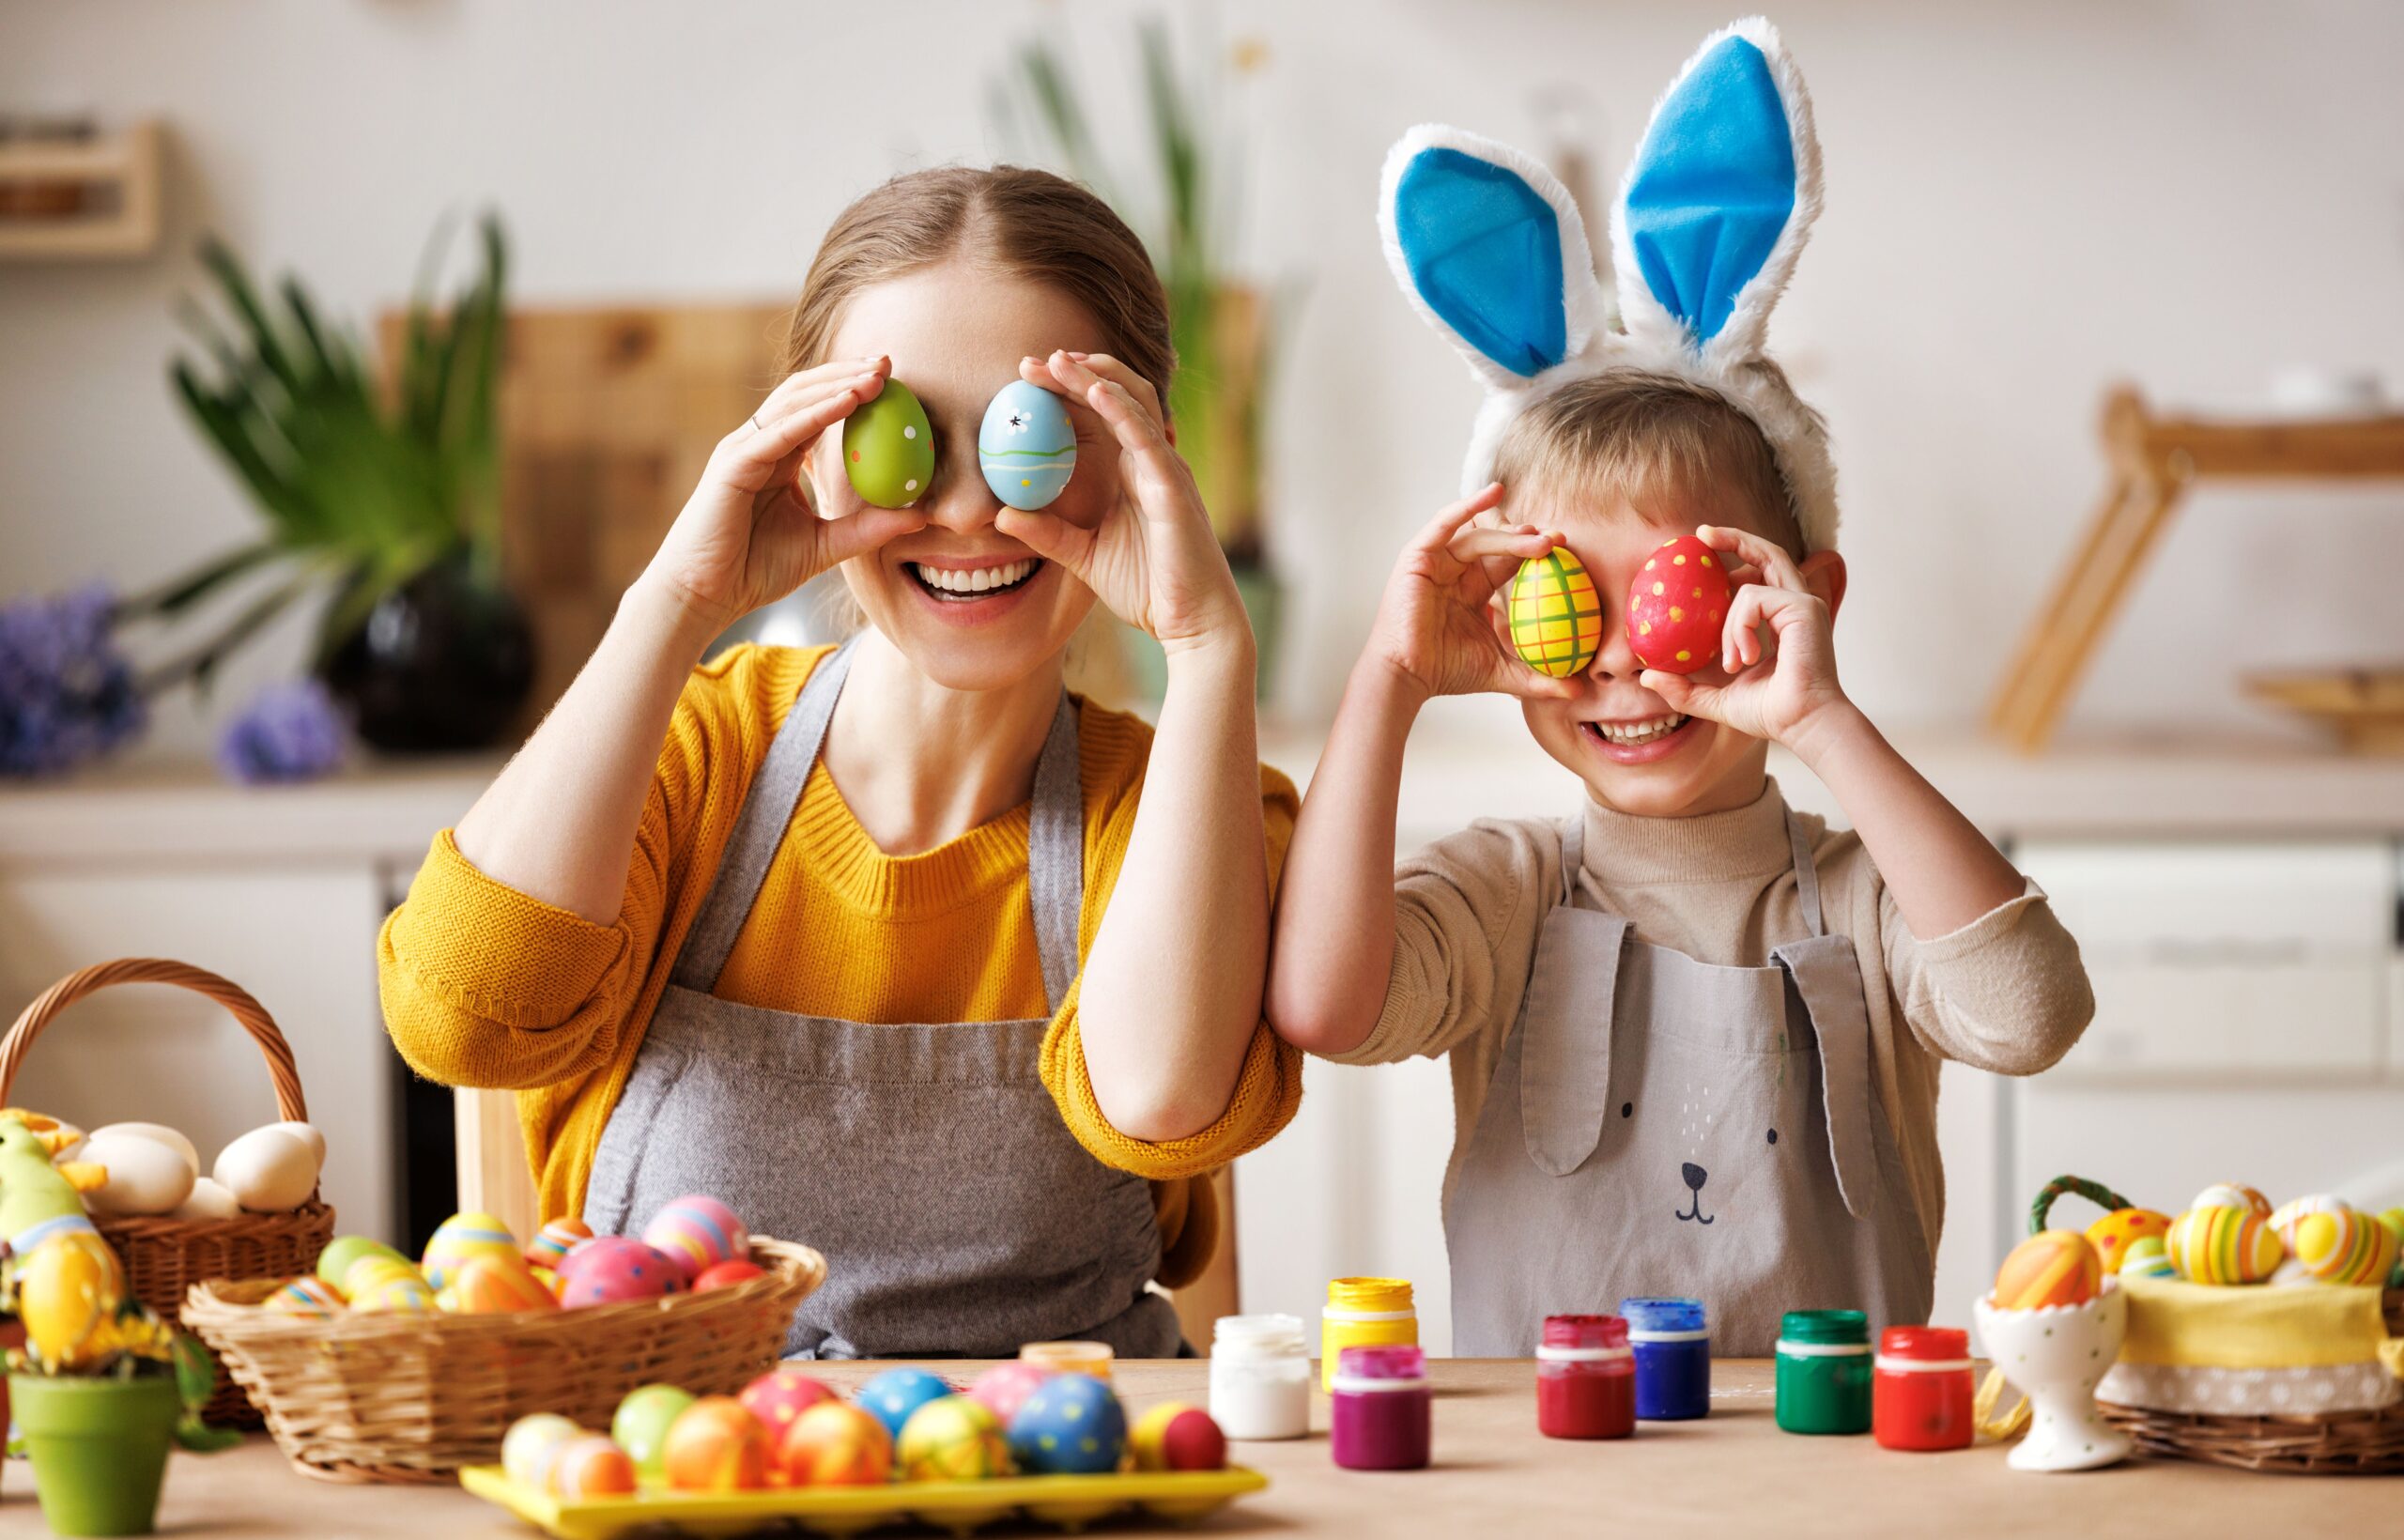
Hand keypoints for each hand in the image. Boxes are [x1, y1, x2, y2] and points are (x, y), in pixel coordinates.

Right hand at [640, 355, 928, 632]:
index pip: (817, 408)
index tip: (893, 379)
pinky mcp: (734, 464)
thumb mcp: (826, 547)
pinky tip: (849, 401)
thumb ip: (868, 529)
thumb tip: (920, 517)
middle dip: (847, 372)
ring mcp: (743, 449)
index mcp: (778, 456)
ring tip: (875, 376)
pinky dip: (817, 413)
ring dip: (836, 384)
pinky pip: (782, 431)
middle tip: (888, 362)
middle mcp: (758, 444)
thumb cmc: (755, 571)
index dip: (852, 388)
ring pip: (793, 401)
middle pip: (805, 392)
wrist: (705, 595)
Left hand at [996, 351, 1249, 656]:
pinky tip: (1094, 391)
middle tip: (1030, 361)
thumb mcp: (1084, 556)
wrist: (1191, 624)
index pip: (1100, 414)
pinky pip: (1146, 437)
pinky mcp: (1173, 486)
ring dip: (1094, 377)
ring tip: (1056, 360)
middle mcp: (1152, 461)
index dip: (1066, 389)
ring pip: (1133, 403)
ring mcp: (1165, 469)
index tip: (1025, 377)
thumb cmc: (1149, 590)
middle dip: (1076, 370)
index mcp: (1134, 471)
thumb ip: (1047, 533)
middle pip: (1116, 395)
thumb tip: (1001, 516)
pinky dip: (1121, 409)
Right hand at [1368, 484, 1578, 704]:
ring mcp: (1436, 562)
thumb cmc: (1446, 672)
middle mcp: (1455, 572)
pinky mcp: (1418, 555)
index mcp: (1472, 591)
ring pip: (1479, 537)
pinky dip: (1467, 507)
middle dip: (1528, 539)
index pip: (1509, 564)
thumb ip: (1538, 677)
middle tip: (1558, 540)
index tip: (1566, 553)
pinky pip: (1445, 524)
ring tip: (1538, 538)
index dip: (1536, 555)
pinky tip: (1492, 493)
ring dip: (1510, 534)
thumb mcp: (1501, 671)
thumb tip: (1578, 690)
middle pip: (1497, 545)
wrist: (1407, 675)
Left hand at [1639, 524, 1852, 750]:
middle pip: (1767, 554)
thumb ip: (1684, 688)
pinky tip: (1744, 659)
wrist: (1802, 725)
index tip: (1704, 549)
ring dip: (1728, 621)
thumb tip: (1647, 677)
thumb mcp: (1716, 699)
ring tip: (1731, 661)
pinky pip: (1753, 598)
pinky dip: (1738, 627)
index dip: (1735, 558)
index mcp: (1781, 619)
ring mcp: (1802, 603)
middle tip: (1700, 534)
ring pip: (1752, 579)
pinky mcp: (1803, 607)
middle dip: (1734, 538)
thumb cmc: (1771, 713)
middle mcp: (1796, 605)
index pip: (1759, 575)